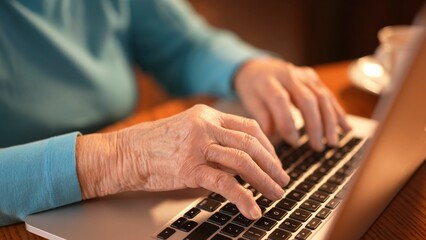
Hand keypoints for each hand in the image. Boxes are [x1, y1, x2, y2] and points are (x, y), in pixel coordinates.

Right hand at [76, 104, 289, 218]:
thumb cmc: (155, 144)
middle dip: (272, 165)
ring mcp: (198, 146)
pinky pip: (225, 183)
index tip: (275, 160)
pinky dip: (243, 197)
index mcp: (207, 115)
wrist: (125, 153)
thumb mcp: (187, 131)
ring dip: (264, 181)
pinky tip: (252, 209)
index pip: (249, 126)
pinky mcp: (189, 168)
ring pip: (243, 162)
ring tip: (275, 194)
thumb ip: (214, 140)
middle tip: (282, 180)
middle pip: (251, 144)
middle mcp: (205, 126)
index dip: (268, 145)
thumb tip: (240, 159)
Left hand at [234, 58, 350, 150]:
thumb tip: (273, 134)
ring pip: (322, 96)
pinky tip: (346, 128)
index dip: (288, 123)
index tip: (294, 143)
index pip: (280, 101)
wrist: (256, 66)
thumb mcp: (249, 100)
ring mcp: (303, 75)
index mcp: (268, 81)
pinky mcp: (312, 77)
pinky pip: (328, 95)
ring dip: (330, 121)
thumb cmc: (252, 88)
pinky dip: (338, 112)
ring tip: (332, 143)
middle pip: (307, 99)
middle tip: (317, 147)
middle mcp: (288, 75)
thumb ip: (261, 116)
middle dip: (315, 125)